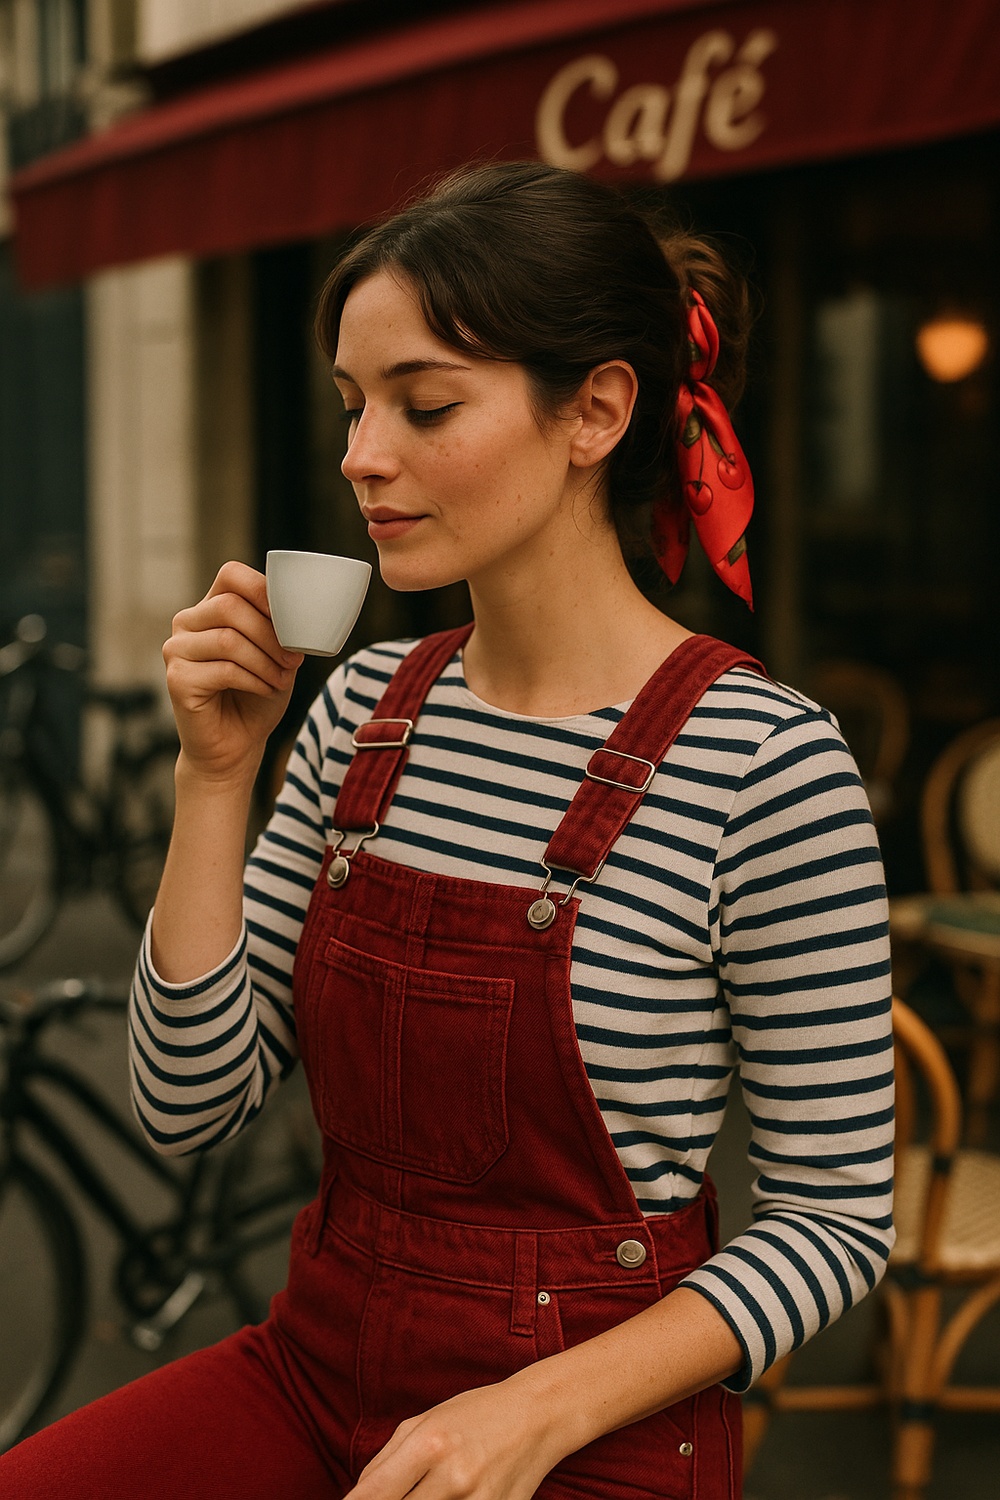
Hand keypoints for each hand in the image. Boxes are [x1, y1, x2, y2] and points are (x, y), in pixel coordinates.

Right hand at [162, 561, 303, 785]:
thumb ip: (283, 630)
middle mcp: (187, 623)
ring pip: (229, 639)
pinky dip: (255, 680)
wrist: (235, 746)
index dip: (263, 588)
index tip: (292, 614)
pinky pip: (224, 670)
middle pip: (231, 606)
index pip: (231, 575)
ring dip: (266, 661)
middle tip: (293, 659)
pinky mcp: (177, 679)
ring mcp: (177, 650)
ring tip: (281, 679)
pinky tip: (265, 690)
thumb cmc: (257, 696)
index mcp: (211, 608)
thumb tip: (302, 612)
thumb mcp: (278, 656)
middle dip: (271, 634)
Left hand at [345, 1376, 566, 1499]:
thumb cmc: (474, 1414)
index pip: (375, 1495)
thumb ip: (383, 1463)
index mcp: (430, 1444)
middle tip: (395, 1495)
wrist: (537, 1416)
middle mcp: (453, 1477)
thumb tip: (357, 1499)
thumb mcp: (423, 1422)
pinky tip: (445, 1499)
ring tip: (424, 1493)